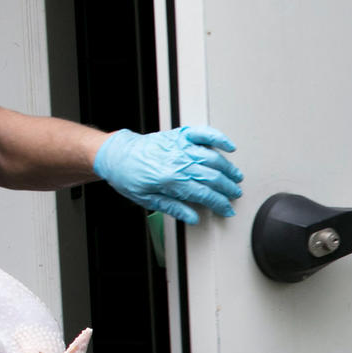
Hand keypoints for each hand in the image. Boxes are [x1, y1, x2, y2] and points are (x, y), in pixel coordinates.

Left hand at [93, 125, 244, 222]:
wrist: (115, 154)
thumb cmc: (128, 176)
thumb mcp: (147, 200)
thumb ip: (173, 208)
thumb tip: (192, 218)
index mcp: (171, 180)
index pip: (205, 194)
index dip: (219, 204)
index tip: (227, 210)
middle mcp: (179, 162)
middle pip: (213, 177)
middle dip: (228, 188)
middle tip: (235, 195)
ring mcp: (181, 147)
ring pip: (213, 158)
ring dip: (228, 169)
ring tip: (236, 177)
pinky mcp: (179, 135)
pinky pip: (203, 134)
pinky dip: (218, 139)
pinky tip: (229, 147)